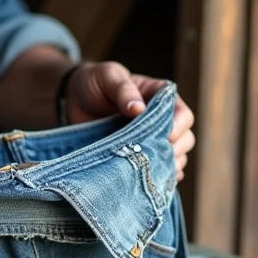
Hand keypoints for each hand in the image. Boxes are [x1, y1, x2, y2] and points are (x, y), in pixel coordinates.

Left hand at [65, 62, 194, 182]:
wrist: (72, 100)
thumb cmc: (95, 82)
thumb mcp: (108, 76)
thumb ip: (123, 89)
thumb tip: (138, 108)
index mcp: (159, 97)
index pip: (182, 114)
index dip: (179, 126)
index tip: (168, 137)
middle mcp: (160, 121)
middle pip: (184, 139)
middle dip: (176, 150)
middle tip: (158, 157)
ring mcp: (150, 140)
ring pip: (174, 157)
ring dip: (167, 166)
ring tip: (153, 171)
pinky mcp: (137, 156)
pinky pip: (157, 171)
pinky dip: (158, 177)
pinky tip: (151, 180)